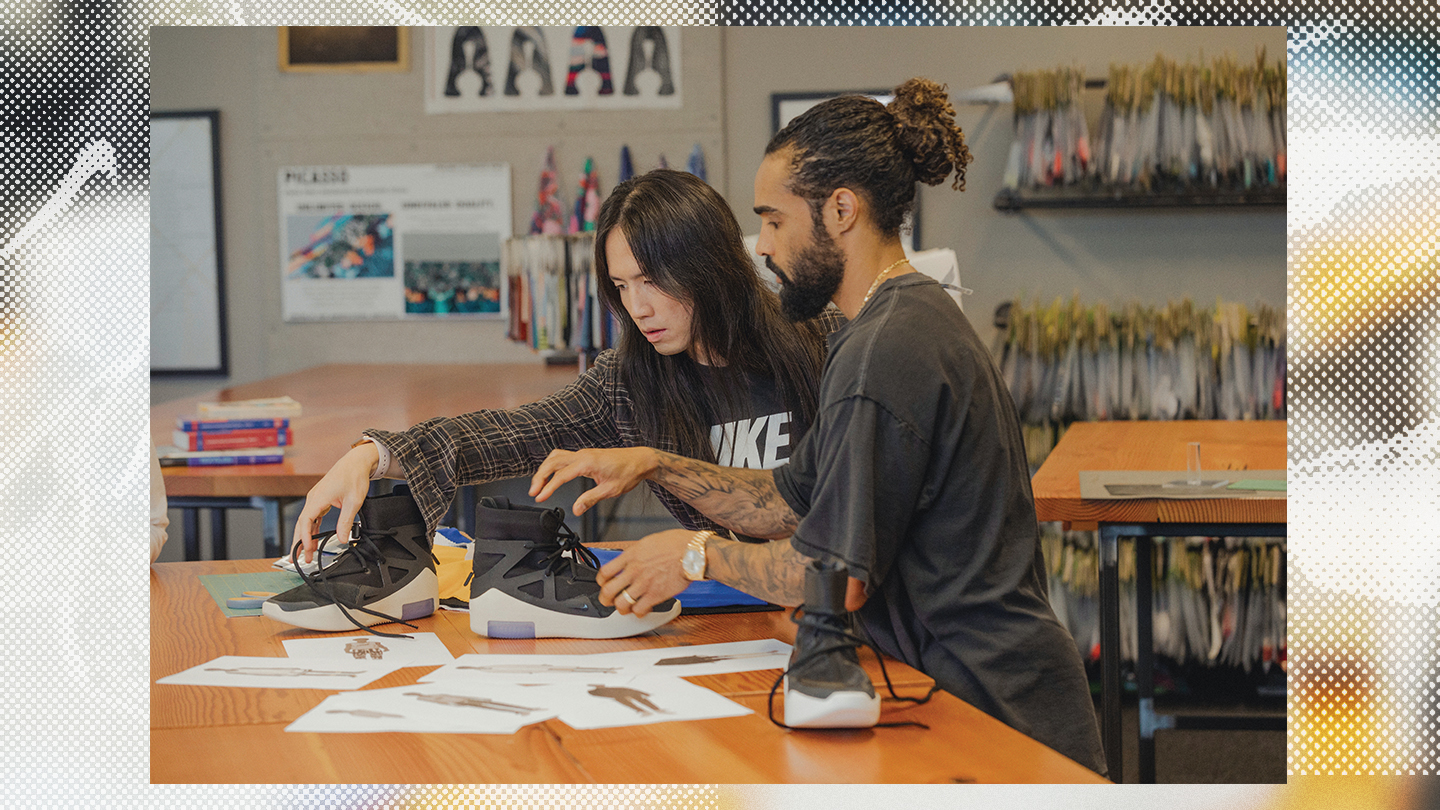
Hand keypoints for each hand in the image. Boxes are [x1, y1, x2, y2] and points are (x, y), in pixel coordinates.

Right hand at [292, 442, 376, 562]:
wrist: (356, 462)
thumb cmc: (354, 477)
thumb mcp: (354, 501)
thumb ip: (346, 521)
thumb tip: (343, 538)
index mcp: (318, 498)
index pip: (305, 521)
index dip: (304, 537)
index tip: (306, 549)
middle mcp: (313, 498)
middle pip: (301, 523)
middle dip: (300, 542)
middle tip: (300, 558)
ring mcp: (316, 499)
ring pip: (306, 521)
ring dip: (306, 537)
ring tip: (307, 553)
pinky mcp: (320, 500)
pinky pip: (313, 517)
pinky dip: (312, 529)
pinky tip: (313, 538)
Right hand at [528, 447, 657, 515]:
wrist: (640, 460)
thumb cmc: (628, 472)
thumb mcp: (610, 490)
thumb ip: (590, 499)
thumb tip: (576, 509)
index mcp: (587, 463)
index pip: (561, 475)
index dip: (548, 488)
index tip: (540, 498)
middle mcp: (583, 455)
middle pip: (552, 462)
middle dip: (540, 477)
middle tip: (533, 492)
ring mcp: (583, 453)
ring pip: (556, 457)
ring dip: (545, 469)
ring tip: (538, 485)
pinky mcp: (585, 455)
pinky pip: (563, 457)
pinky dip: (553, 466)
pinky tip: (551, 476)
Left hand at [593, 529, 692, 617]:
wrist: (692, 552)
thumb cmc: (676, 544)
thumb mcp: (648, 541)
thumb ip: (636, 553)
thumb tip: (630, 559)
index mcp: (631, 556)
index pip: (604, 572)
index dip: (601, 581)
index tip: (604, 583)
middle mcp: (634, 571)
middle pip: (608, 591)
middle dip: (605, 599)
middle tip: (608, 601)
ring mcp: (644, 584)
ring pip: (621, 604)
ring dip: (621, 608)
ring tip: (625, 607)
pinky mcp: (655, 595)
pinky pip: (639, 610)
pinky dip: (639, 612)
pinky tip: (642, 609)